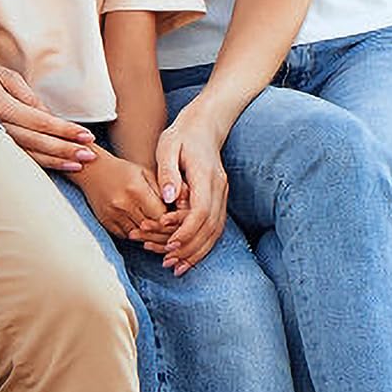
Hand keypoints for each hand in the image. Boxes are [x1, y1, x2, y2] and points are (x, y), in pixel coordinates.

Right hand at [0, 63, 98, 170]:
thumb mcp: (7, 77)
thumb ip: (30, 99)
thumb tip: (51, 119)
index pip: (39, 122)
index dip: (65, 130)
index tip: (87, 136)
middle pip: (36, 141)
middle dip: (65, 149)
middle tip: (90, 155)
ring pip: (27, 153)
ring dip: (55, 161)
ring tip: (79, 164)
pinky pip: (19, 156)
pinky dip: (40, 162)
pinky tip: (58, 166)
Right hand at [78, 155, 183, 246]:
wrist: (92, 170)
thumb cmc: (124, 170)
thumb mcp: (146, 173)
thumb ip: (164, 188)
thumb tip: (185, 203)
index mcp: (136, 190)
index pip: (162, 215)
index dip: (173, 219)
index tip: (179, 218)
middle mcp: (123, 205)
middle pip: (152, 228)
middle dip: (165, 231)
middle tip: (175, 230)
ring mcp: (113, 216)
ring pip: (140, 236)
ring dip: (152, 236)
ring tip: (163, 233)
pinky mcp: (106, 223)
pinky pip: (127, 236)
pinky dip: (138, 235)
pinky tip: (146, 232)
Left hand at [155, 106, 227, 273]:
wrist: (205, 125)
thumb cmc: (182, 135)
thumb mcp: (168, 147)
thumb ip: (168, 172)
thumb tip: (169, 197)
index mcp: (205, 176)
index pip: (201, 211)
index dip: (186, 232)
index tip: (168, 245)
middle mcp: (219, 188)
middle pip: (211, 227)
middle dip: (190, 249)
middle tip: (168, 264)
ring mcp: (223, 194)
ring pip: (216, 231)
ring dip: (197, 252)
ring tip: (176, 266)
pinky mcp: (220, 198)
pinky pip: (216, 227)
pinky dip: (203, 244)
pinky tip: (188, 256)